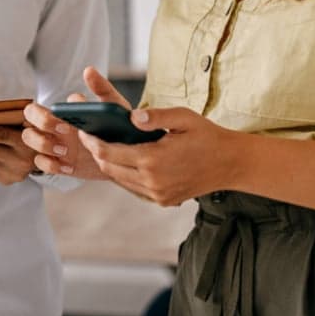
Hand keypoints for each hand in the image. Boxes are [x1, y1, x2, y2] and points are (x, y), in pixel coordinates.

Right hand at [22, 66, 130, 179]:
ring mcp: (52, 144)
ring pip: (29, 139)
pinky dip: (51, 165)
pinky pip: (40, 163)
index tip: (68, 123)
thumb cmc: (116, 126)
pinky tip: (68, 166)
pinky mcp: (57, 162)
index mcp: (60, 112)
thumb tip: (88, 70)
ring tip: (66, 152)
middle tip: (63, 133)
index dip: (47, 117)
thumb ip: (101, 88)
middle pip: (27, 120)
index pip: (37, 108)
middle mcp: (52, 126)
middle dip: (41, 126)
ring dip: (43, 146)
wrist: (126, 155)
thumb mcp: (113, 106)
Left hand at [76, 106, 241, 206]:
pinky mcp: (163, 200)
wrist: (231, 164)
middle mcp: (153, 181)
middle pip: (110, 168)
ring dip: (109, 165)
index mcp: (154, 160)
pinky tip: (123, 161)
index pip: (110, 153)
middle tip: (89, 137)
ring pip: (120, 180)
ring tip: (102, 147)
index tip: (83, 131)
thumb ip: (156, 115)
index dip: (93, 142)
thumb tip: (131, 117)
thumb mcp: (184, 117)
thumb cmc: (207, 136)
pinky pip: (133, 188)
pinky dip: (124, 175)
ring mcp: (158, 194)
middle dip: (96, 153)